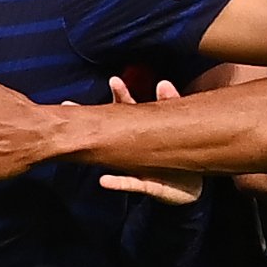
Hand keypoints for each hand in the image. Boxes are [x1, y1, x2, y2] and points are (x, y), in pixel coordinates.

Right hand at [93, 80, 204, 202]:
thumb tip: (162, 83)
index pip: (129, 110)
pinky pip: (129, 184)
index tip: (114, 81)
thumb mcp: (181, 126)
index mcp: (143, 132)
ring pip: (115, 156)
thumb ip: (172, 105)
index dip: (121, 96)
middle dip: (98, 119)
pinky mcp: (146, 185)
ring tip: (85, 142)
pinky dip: (117, 183)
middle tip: (74, 104)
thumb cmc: (182, 157)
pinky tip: (105, 180)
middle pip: (114, 130)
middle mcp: (135, 148)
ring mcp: (137, 166)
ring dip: (100, 150)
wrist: (192, 185)